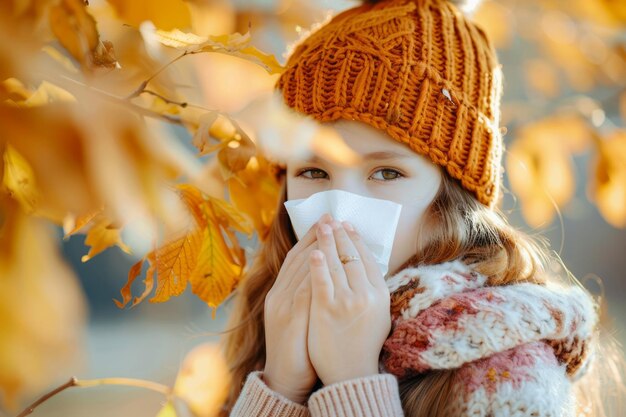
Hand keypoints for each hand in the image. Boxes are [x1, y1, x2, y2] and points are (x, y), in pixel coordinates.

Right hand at [263, 213, 331, 402]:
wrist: (284, 378)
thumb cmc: (299, 348)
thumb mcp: (303, 316)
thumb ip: (311, 294)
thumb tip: (330, 273)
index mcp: (281, 293)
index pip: (297, 258)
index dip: (311, 238)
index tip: (327, 220)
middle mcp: (278, 295)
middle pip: (298, 257)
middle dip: (315, 235)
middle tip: (331, 216)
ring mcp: (281, 305)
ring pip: (299, 269)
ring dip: (316, 247)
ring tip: (331, 230)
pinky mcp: (288, 318)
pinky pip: (302, 290)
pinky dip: (313, 274)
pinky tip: (325, 260)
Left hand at [307, 218, 391, 385]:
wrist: (351, 374)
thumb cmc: (363, 345)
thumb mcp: (378, 316)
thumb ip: (373, 292)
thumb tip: (367, 267)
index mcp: (381, 295)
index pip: (367, 259)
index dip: (357, 240)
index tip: (348, 226)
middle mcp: (367, 295)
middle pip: (352, 257)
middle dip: (341, 235)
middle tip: (332, 219)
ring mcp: (347, 302)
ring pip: (336, 264)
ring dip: (328, 241)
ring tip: (322, 226)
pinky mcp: (327, 310)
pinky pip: (321, 281)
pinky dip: (317, 264)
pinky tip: (314, 251)